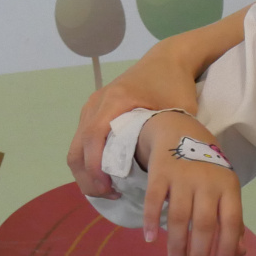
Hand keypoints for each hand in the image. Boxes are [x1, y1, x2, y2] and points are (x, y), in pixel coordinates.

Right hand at [69, 40, 205, 196]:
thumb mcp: (178, 111)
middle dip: (87, 176)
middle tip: (108, 196)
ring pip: (76, 146)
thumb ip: (169, 138)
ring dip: (86, 172)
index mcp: (115, 100)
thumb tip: (168, 175)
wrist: (168, 59)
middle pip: (78, 146)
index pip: (94, 137)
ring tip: (107, 191)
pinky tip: (105, 176)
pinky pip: (83, 140)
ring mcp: (92, 106)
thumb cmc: (175, 85)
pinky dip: (88, 161)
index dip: (96, 166)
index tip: (109, 188)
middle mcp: (97, 102)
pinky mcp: (94, 112)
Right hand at [141, 114, 244, 255]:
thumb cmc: (206, 168)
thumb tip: (239, 253)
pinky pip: (155, 199)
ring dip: (176, 247)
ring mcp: (183, 176)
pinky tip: (149, 240)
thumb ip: (232, 220)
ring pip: (179, 218)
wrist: (179, 130)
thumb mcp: (225, 189)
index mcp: (229, 187)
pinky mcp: (160, 171)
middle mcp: (208, 182)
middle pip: (204, 225)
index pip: (231, 222)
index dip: (226, 249)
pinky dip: (151, 220)